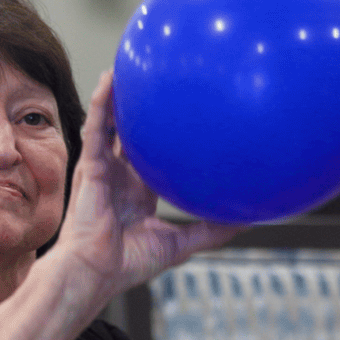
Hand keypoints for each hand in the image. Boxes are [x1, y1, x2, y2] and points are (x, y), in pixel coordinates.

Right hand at [55, 71, 240, 298]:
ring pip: (109, 124)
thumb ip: (212, 230)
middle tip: (155, 83)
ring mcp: (102, 168)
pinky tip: (108, 81)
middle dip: (137, 110)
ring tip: (126, 66)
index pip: (150, 156)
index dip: (161, 136)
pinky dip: (100, 104)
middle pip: (128, 134)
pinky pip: (95, 128)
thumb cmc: (128, 263)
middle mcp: (119, 176)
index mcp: (137, 191)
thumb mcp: (180, 243)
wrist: (95, 272)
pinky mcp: (90, 166)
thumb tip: (249, 220)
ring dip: (115, 96)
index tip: (181, 117)